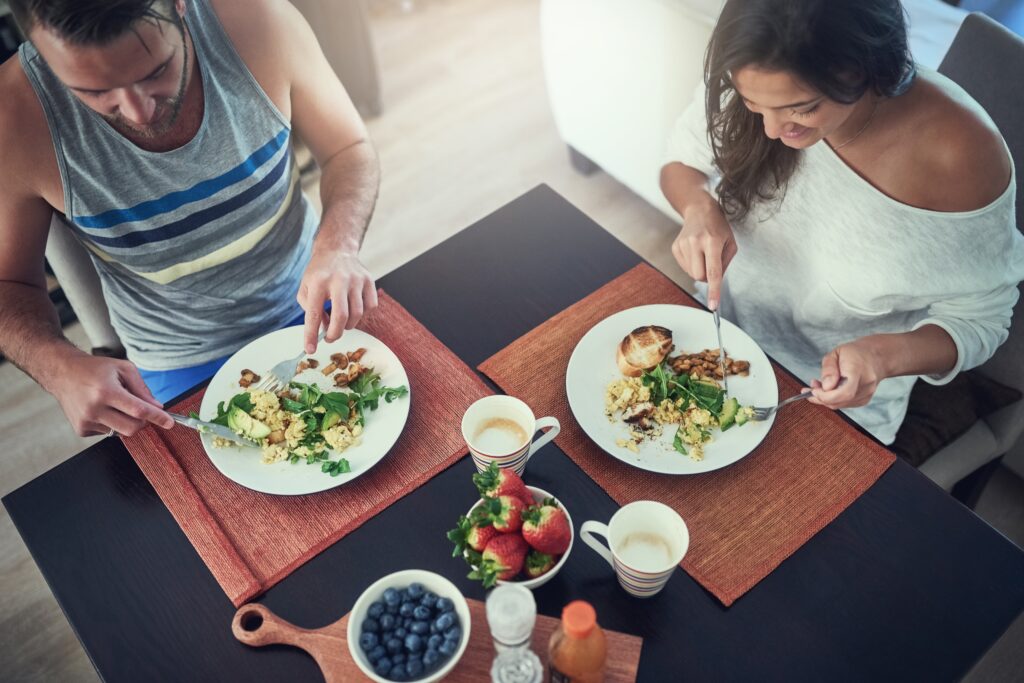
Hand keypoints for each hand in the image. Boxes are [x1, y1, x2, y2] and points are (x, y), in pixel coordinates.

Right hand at [48, 352, 173, 436]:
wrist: (62, 372)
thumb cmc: (94, 368)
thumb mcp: (123, 368)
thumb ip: (142, 388)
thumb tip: (157, 407)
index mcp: (106, 391)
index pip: (138, 410)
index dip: (157, 417)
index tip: (170, 422)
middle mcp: (94, 408)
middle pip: (131, 428)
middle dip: (143, 422)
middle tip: (142, 410)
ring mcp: (86, 421)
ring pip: (120, 432)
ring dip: (125, 421)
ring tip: (115, 404)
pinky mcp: (81, 429)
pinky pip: (107, 433)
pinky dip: (112, 423)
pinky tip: (102, 409)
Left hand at [296, 249, 377, 353]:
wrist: (337, 249)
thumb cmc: (319, 273)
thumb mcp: (305, 288)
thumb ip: (309, 309)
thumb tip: (324, 329)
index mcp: (318, 282)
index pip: (314, 314)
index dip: (311, 334)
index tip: (310, 349)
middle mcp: (339, 280)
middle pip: (341, 316)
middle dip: (335, 334)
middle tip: (330, 338)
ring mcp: (357, 280)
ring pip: (357, 314)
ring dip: (348, 325)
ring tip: (341, 322)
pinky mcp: (369, 280)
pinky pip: (370, 306)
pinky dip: (362, 314)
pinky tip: (353, 309)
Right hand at [671, 197, 736, 309]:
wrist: (698, 209)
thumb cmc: (718, 226)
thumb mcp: (730, 242)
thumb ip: (725, 264)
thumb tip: (714, 281)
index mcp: (713, 241)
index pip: (713, 272)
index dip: (714, 291)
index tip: (713, 306)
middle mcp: (696, 242)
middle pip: (700, 276)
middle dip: (707, 276)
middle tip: (711, 263)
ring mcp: (683, 244)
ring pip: (691, 274)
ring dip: (699, 269)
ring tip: (703, 253)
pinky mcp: (675, 247)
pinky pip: (684, 267)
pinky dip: (691, 264)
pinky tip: (694, 252)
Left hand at [809, 339, 885, 409]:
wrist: (876, 357)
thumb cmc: (854, 353)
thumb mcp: (836, 353)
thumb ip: (828, 369)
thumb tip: (826, 387)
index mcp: (857, 369)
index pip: (845, 391)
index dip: (826, 395)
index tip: (814, 389)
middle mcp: (865, 384)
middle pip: (841, 400)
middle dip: (821, 397)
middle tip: (811, 387)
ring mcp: (867, 393)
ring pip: (840, 404)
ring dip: (825, 398)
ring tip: (818, 385)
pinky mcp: (864, 399)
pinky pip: (844, 404)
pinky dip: (833, 400)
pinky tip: (829, 390)